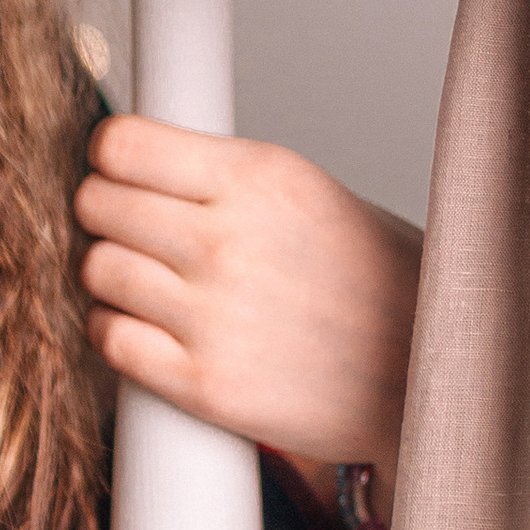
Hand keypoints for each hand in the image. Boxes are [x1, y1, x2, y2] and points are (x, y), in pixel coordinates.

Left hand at [74, 116, 419, 507]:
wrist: (432, 374)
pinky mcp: (205, 384)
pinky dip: (115, 332)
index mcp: (261, 178)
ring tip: (147, 283)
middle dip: (103, 215)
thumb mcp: (312, 195)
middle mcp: (230, 241)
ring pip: (97, 270)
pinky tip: (147, 329)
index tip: (117, 172)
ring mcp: (214, 315)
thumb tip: (136, 165)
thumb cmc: (379, 283)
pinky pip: (110, 339)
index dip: (108, 159)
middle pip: (96, 204)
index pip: (122, 145)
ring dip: (109, 276)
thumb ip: (224, 179)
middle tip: (129, 231)